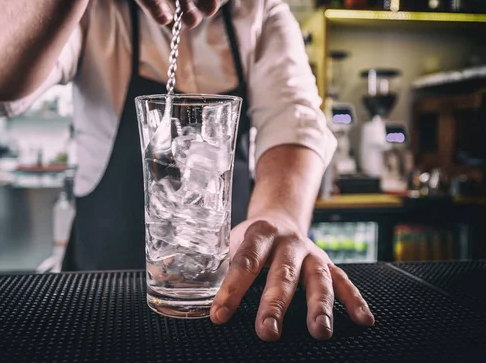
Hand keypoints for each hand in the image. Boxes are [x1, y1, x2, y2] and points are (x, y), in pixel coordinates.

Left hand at [210, 216, 374, 341]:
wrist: (281, 215)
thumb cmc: (251, 238)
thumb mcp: (231, 241)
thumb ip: (218, 265)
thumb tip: (182, 289)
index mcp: (260, 233)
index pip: (245, 262)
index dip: (232, 289)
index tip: (220, 315)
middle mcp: (289, 242)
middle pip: (282, 273)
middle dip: (275, 304)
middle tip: (268, 331)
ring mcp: (312, 253)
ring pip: (318, 279)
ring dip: (319, 306)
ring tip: (319, 331)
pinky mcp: (329, 263)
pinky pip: (345, 281)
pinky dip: (356, 301)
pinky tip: (364, 321)